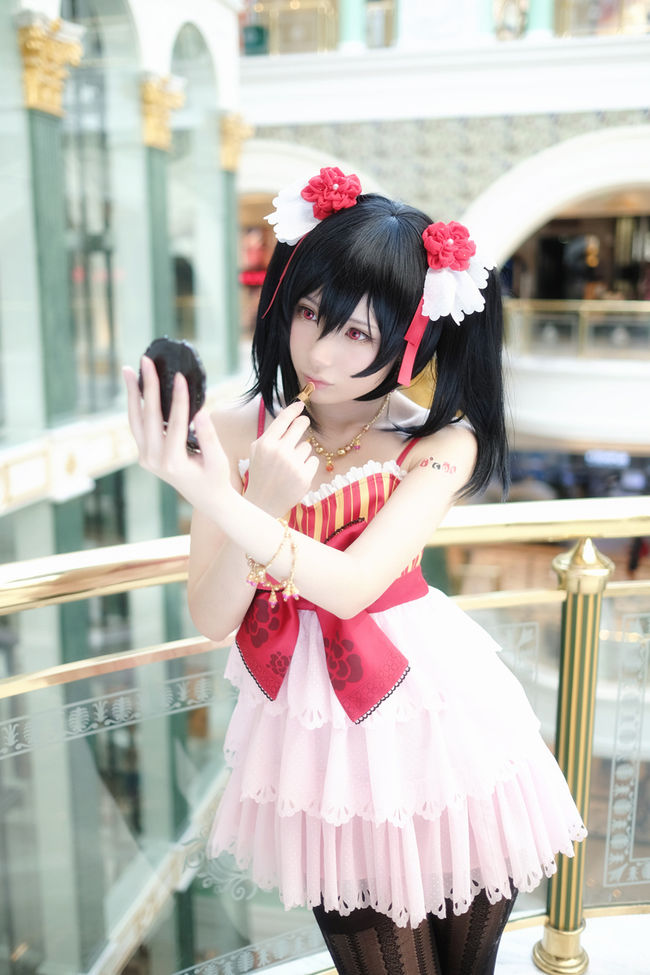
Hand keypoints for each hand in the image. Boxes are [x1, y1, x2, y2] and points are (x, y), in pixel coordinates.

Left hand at [123, 357, 231, 517]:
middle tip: (146, 361)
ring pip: (135, 421)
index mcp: (173, 462)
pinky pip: (137, 427)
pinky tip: (136, 388)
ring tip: (129, 370)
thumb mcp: (218, 460)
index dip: (178, 399)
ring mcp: (146, 458)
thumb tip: (200, 412)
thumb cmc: (215, 479)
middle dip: (147, 387)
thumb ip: (209, 437)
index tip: (180, 376)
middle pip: (148, 417)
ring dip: (132, 394)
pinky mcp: (145, 455)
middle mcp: (153, 460)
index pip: (175, 424)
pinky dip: (136, 406)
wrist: (206, 499)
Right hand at [246, 399, 318, 515]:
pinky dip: (307, 466)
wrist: (262, 503)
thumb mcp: (258, 451)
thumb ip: (272, 434)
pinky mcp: (305, 476)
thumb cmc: (260, 474)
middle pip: (301, 425)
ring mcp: (293, 464)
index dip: (294, 409)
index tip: (301, 404)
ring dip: (301, 453)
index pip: (284, 419)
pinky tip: (295, 475)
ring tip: (288, 466)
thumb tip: (289, 415)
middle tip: (304, 423)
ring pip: (307, 445)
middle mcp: (279, 451)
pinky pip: (313, 460)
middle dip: (303, 422)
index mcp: (265, 443)